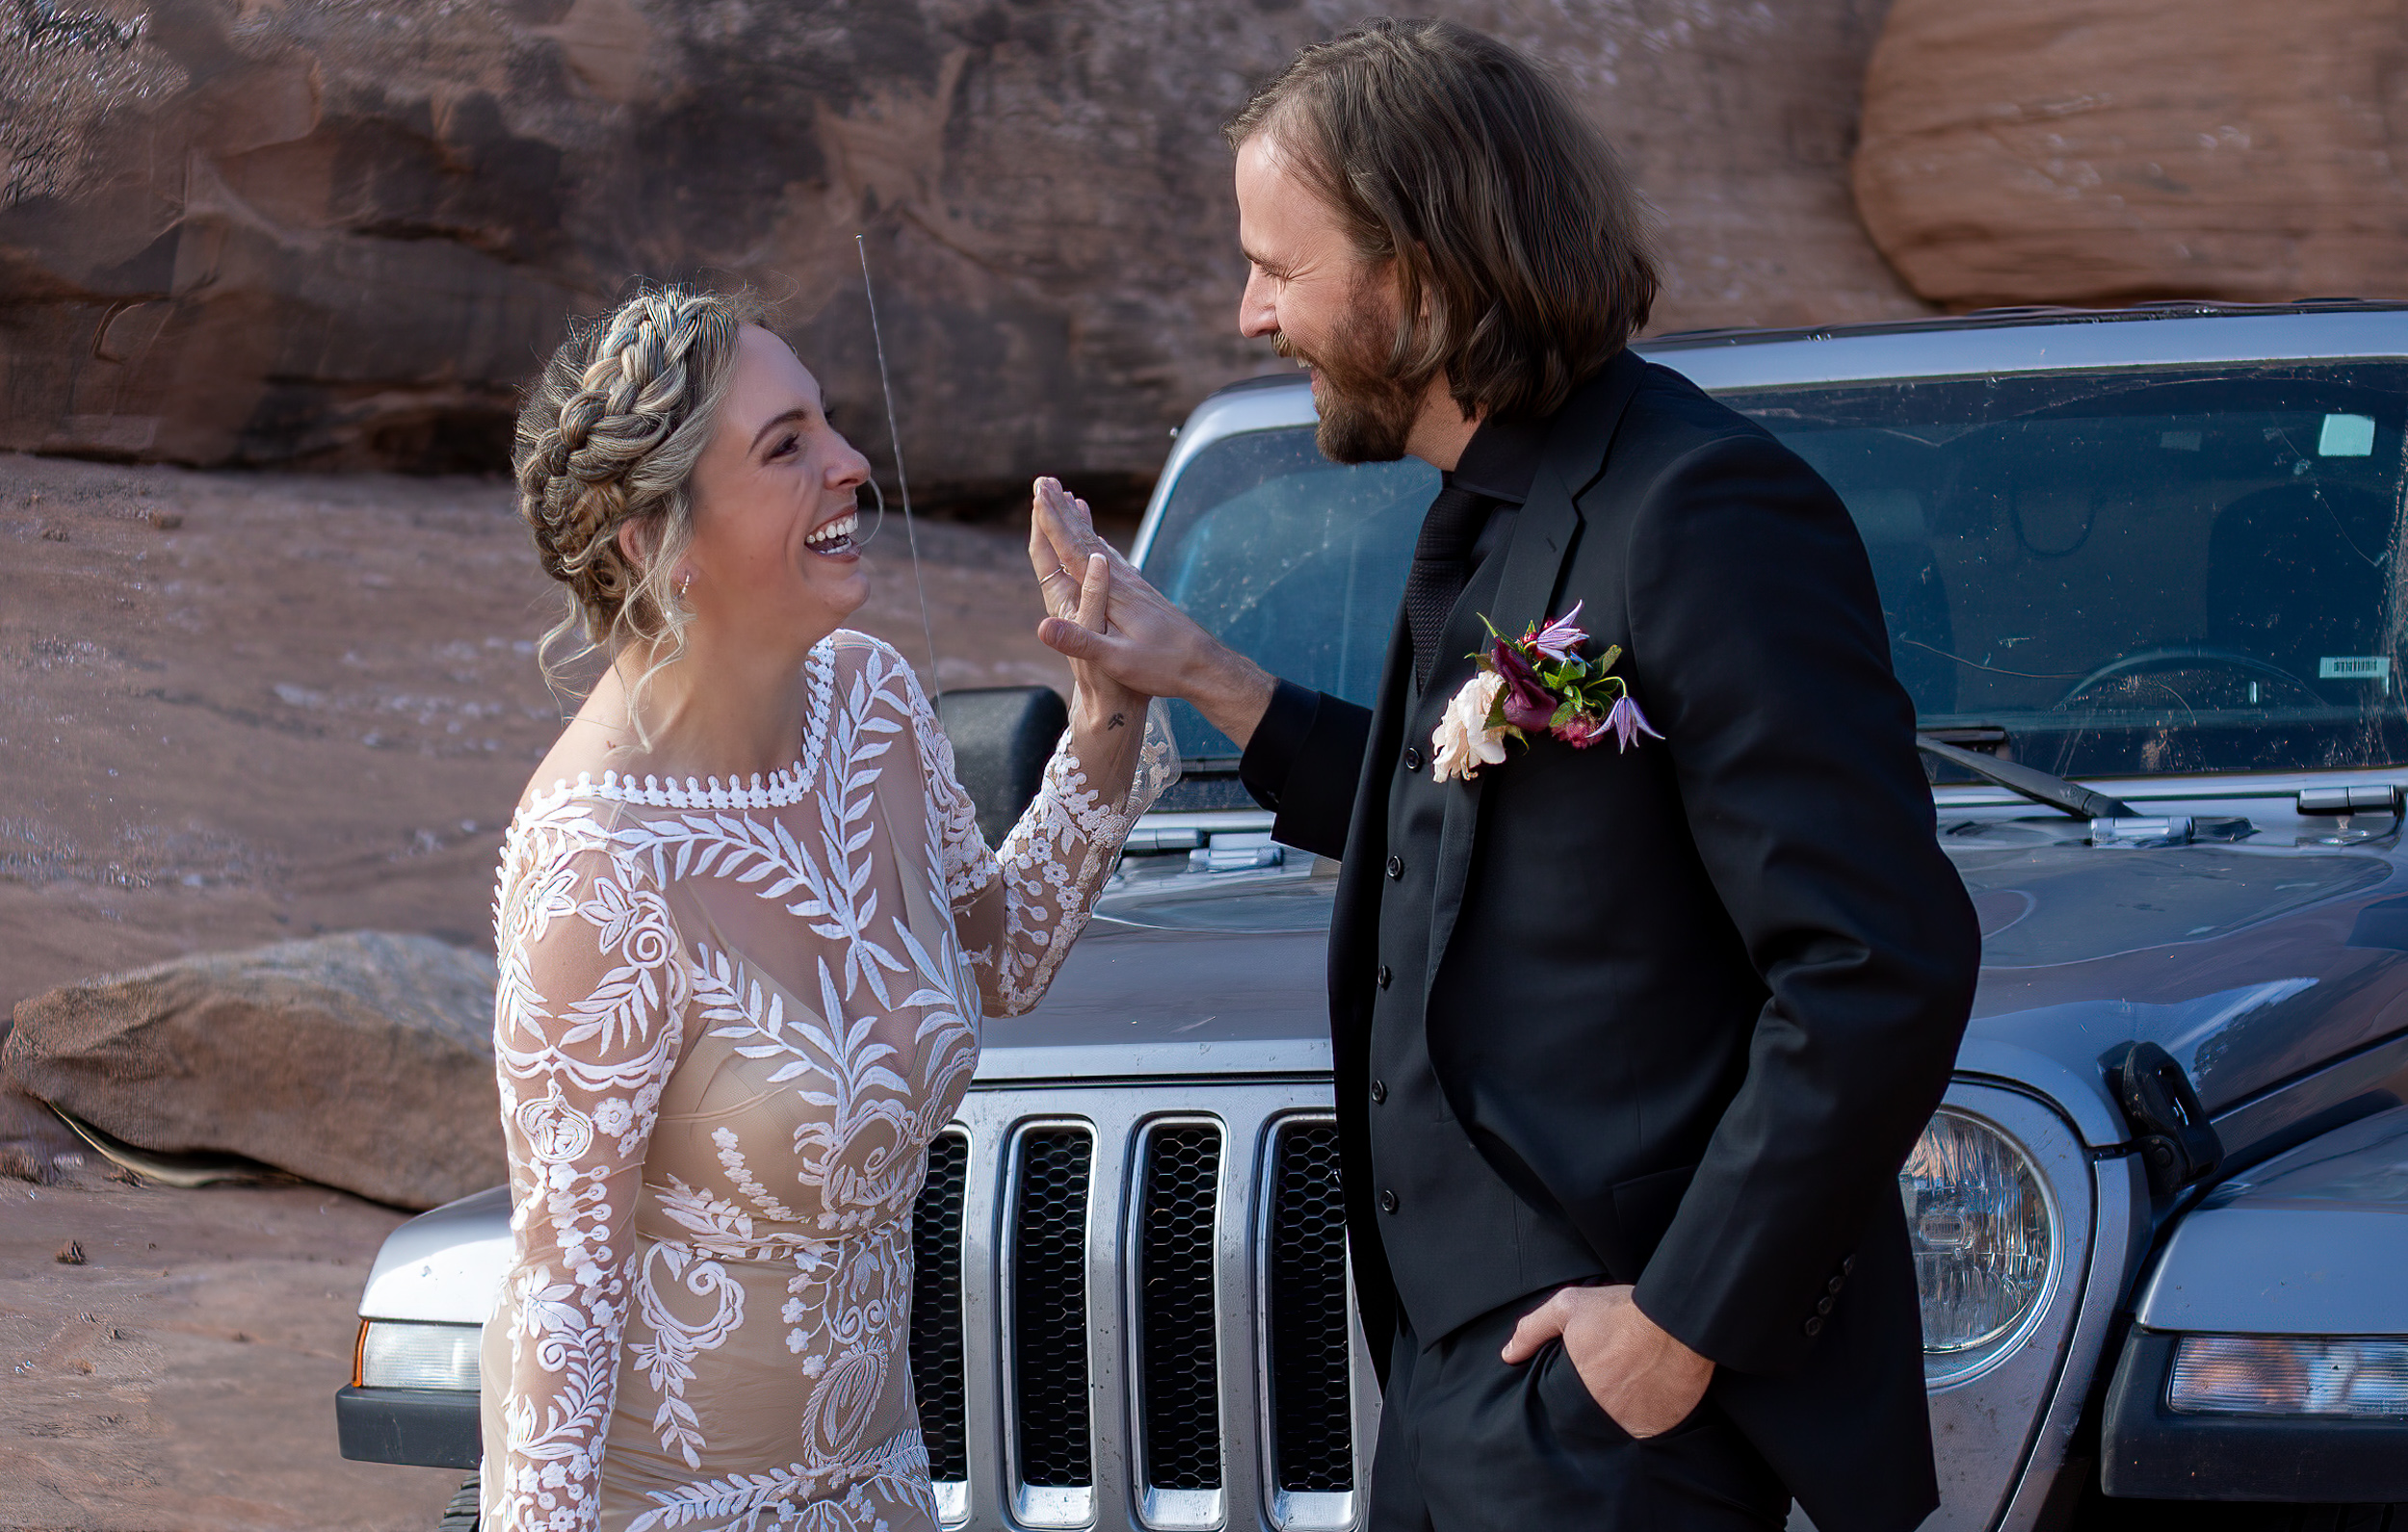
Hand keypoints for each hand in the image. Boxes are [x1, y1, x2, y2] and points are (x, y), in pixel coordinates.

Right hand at [1026, 477, 1276, 745]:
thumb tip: (1042, 626)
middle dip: (1061, 510)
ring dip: (1080, 522)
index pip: (1074, 550)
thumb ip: (1080, 641)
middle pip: (1086, 538)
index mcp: (1113, 593)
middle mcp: (1124, 581)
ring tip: (1069, 500)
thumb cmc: (1164, 667)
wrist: (1207, 667)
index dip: (1053, 522)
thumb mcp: (1117, 660)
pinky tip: (1100, 543)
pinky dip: (1100, 543)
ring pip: (1100, 545)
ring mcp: (1136, 586)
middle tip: (1044, 481)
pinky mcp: (1143, 595)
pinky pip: (1115, 560)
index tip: (1038, 493)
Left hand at [1501, 1284, 1713, 1438]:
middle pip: (1590, 1423)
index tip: (1579, 1387)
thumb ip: (1533, 1330)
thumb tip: (1508, 1354)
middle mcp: (1603, 1415)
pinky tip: (1648, 1397)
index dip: (1568, 1400)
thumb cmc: (1622, 1312)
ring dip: (1620, 1417)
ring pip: (1618, 1430)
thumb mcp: (1569, 1307)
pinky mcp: (1662, 1427)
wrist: (1677, 1319)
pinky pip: (1648, 1432)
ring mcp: (1634, 1424)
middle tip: (1608, 1386)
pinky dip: (1646, 1420)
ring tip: (1628, 1391)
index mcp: (1577, 1391)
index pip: (1562, 1411)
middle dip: (1594, 1408)